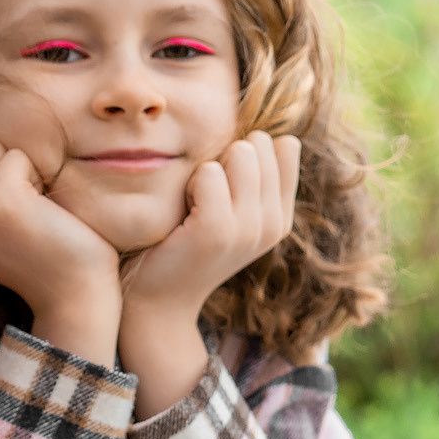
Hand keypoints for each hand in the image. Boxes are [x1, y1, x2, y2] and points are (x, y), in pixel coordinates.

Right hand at [0, 140, 121, 362]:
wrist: (74, 294)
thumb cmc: (46, 255)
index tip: (14, 217)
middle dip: (7, 171)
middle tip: (26, 216)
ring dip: (22, 173)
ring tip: (33, 214)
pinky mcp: (0, 201)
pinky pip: (16, 156)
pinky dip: (38, 175)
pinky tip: (44, 211)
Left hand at [119, 131, 300, 417]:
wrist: (155, 301)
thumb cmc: (181, 246)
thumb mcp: (229, 212)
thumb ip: (253, 179)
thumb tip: (278, 136)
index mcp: (280, 218)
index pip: (284, 148)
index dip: (244, 152)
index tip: (220, 185)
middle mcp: (273, 224)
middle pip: (259, 145)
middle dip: (224, 157)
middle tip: (199, 196)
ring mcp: (249, 229)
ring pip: (240, 153)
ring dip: (206, 168)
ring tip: (191, 203)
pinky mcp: (217, 230)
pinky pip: (208, 173)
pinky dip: (189, 182)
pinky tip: (181, 211)